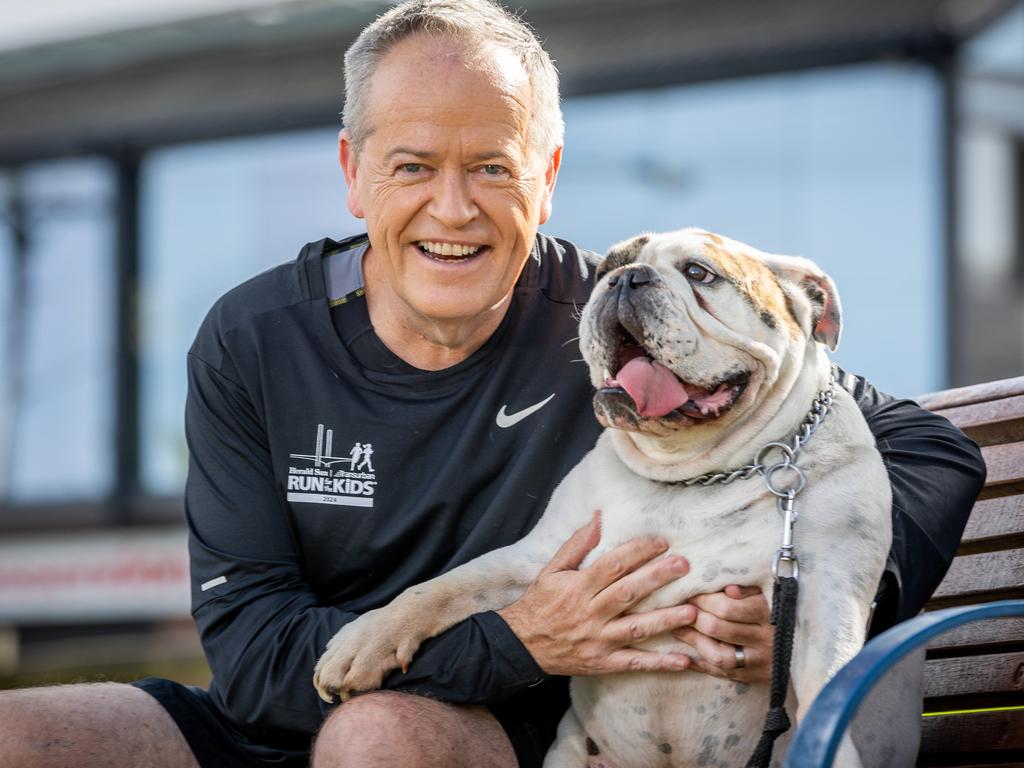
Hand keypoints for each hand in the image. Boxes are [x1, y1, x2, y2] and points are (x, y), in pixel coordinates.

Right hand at [497, 512, 696, 675]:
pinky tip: (684, 660)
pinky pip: (634, 663)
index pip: (612, 565)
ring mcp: (598, 639)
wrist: (521, 645)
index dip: (638, 552)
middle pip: (628, 593)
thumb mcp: (552, 569)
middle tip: (684, 566)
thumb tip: (599, 516)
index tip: (662, 542)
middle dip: (657, 578)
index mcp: (578, 587)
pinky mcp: (603, 662)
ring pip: (636, 629)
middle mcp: (590, 613)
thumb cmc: (540, 602)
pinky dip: (660, 663)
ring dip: (666, 620)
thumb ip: (577, 544)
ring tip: (694, 611)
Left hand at [672, 585, 772, 682]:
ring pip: (719, 657)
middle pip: (719, 629)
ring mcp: (760, 662)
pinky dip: (702, 665)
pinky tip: (686, 656)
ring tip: (678, 629)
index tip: (690, 592)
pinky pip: (724, 674)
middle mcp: (765, 640)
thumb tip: (727, 588)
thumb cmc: (781, 610)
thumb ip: (749, 589)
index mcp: (769, 615)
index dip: (704, 599)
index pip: (728, 608)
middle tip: (681, 609)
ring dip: (694, 642)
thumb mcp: (770, 593)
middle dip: (694, 618)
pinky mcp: (756, 678)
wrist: (809, 646)